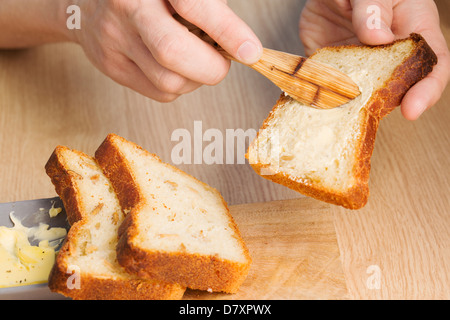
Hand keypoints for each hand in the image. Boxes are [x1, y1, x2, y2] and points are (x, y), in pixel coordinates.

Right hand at [67, 0, 261, 101]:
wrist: (88, 3)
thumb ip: (209, 11)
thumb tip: (242, 46)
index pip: (193, 5)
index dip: (226, 30)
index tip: (250, 51)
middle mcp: (128, 7)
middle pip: (174, 53)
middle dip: (211, 68)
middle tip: (222, 63)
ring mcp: (114, 38)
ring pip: (169, 81)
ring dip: (194, 79)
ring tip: (193, 59)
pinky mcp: (111, 66)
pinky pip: (160, 93)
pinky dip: (178, 86)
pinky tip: (173, 66)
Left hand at [299, 0, 449, 119]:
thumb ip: (374, 7)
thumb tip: (378, 37)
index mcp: (413, 29)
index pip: (432, 64)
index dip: (426, 90)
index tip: (412, 109)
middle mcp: (389, 53)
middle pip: (397, 87)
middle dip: (385, 105)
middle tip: (369, 113)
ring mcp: (361, 64)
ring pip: (362, 93)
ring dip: (351, 105)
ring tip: (340, 112)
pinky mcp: (335, 68)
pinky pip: (331, 86)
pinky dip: (324, 95)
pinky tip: (317, 101)